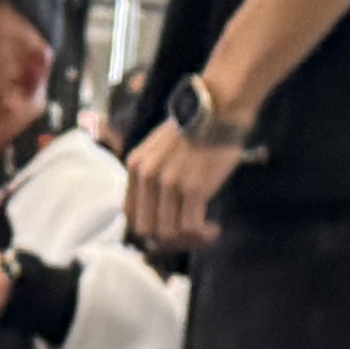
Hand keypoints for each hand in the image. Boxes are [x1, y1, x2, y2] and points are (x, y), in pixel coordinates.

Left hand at [127, 120, 244, 249]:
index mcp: (136, 166)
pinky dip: (203, 234)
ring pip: (169, 233)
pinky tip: (214, 228)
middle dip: (168, 239)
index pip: (130, 215)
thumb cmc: (196, 127)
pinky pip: (192, 228)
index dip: (150, 228)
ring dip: (188, 240)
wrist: (219, 109)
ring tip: (206, 232)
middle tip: (190, 235)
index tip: (170, 229)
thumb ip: (153, 173)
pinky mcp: (193, 189)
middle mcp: (147, 176)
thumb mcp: (159, 147)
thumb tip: (159, 208)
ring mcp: (169, 183)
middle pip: (147, 229)